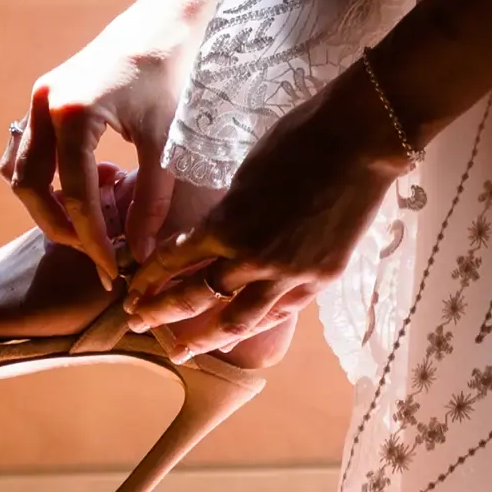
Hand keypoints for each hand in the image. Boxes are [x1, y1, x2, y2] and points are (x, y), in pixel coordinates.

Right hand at [0, 0, 232, 281]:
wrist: (167, 18)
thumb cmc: (172, 73)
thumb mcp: (167, 141)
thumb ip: (151, 200)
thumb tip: (139, 253)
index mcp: (74, 113)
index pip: (73, 195)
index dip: (92, 239)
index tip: (113, 270)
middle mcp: (45, 103)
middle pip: (32, 188)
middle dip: (62, 228)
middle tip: (98, 253)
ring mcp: (39, 98)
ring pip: (23, 172)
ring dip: (52, 205)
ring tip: (98, 219)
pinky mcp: (45, 97)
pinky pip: (29, 152)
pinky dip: (51, 178)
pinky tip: (96, 180)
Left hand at [124, 69, 402, 357]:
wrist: (358, 141)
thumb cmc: (298, 141)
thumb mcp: (246, 175)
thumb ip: (227, 214)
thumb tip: (212, 237)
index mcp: (226, 224)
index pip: (175, 259)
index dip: (149, 276)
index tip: (132, 288)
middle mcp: (251, 258)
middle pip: (196, 297)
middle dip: (160, 313)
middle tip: (136, 324)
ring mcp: (289, 274)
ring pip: (237, 320)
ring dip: (204, 337)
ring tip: (181, 350)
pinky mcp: (320, 279)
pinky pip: (280, 312)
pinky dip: (255, 325)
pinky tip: (240, 333)